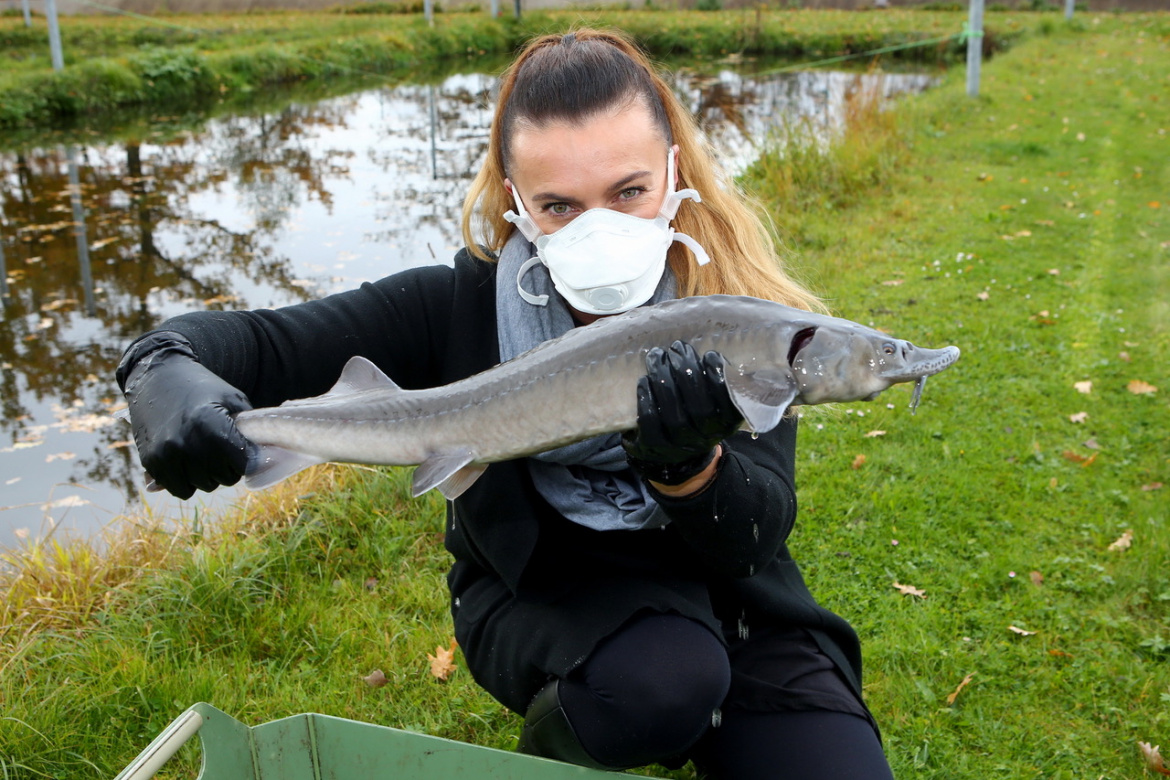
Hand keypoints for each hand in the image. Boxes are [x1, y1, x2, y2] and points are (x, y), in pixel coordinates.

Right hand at [118, 333, 253, 498]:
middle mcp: (187, 442)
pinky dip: (187, 481)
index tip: (241, 448)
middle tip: (221, 449)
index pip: (242, 465)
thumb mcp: (234, 400)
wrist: (158, 378)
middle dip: (228, 467)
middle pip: (223, 478)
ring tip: (204, 453)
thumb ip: (251, 430)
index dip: (246, 458)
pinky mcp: (151, 462)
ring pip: (203, 486)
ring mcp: (166, 454)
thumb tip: (268, 459)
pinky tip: (188, 463)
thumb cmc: (203, 389)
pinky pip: (180, 490)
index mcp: (211, 425)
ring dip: (208, 475)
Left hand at [622, 340, 742, 486]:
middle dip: (686, 371)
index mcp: (727, 423)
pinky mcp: (654, 447)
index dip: (718, 376)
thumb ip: (720, 381)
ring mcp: (680, 446)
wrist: (672, 454)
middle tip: (677, 347)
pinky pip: (650, 422)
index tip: (709, 354)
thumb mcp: (715, 402)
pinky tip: (643, 380)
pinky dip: (646, 398)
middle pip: (699, 407)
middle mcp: (706, 438)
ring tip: (657, 356)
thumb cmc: (695, 415)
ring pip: (673, 414)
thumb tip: (718, 343)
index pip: (728, 402)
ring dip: (663, 379)